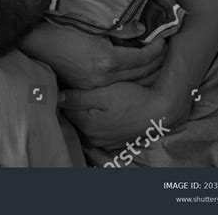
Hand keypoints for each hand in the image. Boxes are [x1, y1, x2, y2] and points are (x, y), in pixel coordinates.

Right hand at [20, 21, 165, 88]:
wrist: (36, 42)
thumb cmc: (63, 27)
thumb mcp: (94, 23)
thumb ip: (120, 28)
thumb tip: (141, 29)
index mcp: (107, 61)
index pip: (143, 59)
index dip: (157, 49)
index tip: (164, 39)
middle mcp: (104, 78)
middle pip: (141, 74)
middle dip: (157, 62)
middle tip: (165, 49)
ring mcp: (95, 86)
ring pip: (130, 82)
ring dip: (145, 71)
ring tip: (154, 59)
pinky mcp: (87, 88)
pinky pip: (116, 84)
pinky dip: (129, 77)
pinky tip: (133, 69)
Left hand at [59, 81, 173, 149]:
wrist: (160, 112)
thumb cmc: (132, 99)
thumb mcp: (105, 94)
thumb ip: (80, 98)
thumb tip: (57, 97)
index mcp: (87, 124)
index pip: (66, 107)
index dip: (63, 91)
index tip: (63, 77)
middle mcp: (92, 136)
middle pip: (75, 115)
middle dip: (73, 100)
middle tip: (74, 80)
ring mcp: (103, 140)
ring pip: (85, 120)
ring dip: (84, 108)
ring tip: (87, 91)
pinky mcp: (112, 140)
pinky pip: (97, 125)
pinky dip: (96, 115)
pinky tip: (101, 104)